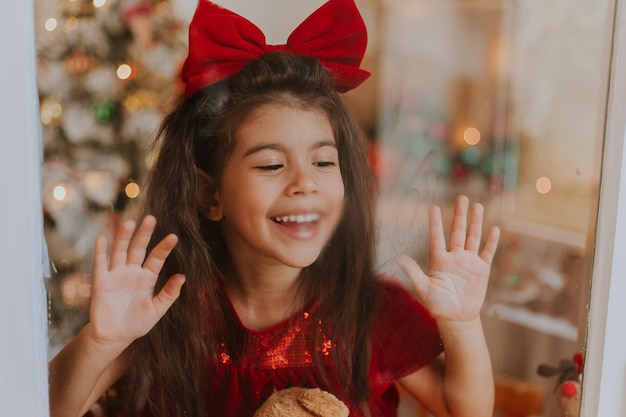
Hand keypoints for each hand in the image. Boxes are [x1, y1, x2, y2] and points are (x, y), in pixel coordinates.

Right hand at [88, 215, 184, 354]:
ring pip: (120, 251)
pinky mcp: (101, 282)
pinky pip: (100, 264)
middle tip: (151, 218)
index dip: (164, 248)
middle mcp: (132, 272)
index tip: (174, 237)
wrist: (114, 338)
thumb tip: (183, 276)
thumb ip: (169, 294)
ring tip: (130, 222)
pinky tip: (103, 237)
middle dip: (144, 234)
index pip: (157, 258)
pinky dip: (100, 251)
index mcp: (147, 278)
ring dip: (124, 237)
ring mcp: (116, 275)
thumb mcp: (157, 310)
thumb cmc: (137, 324)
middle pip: (138, 248)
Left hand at [396, 195, 499, 322]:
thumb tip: (397, 258)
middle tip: (462, 197)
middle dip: (460, 215)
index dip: (435, 223)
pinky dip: (491, 241)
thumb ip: (413, 272)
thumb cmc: (438, 305)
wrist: (457, 317)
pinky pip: (487, 252)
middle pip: (458, 232)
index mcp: (439, 260)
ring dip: (476, 222)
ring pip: (473, 237)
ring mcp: (469, 261)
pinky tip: (494, 228)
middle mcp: (454, 257)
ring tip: (478, 206)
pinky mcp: (481, 269)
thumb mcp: (423, 288)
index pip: (436, 237)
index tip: (433, 207)